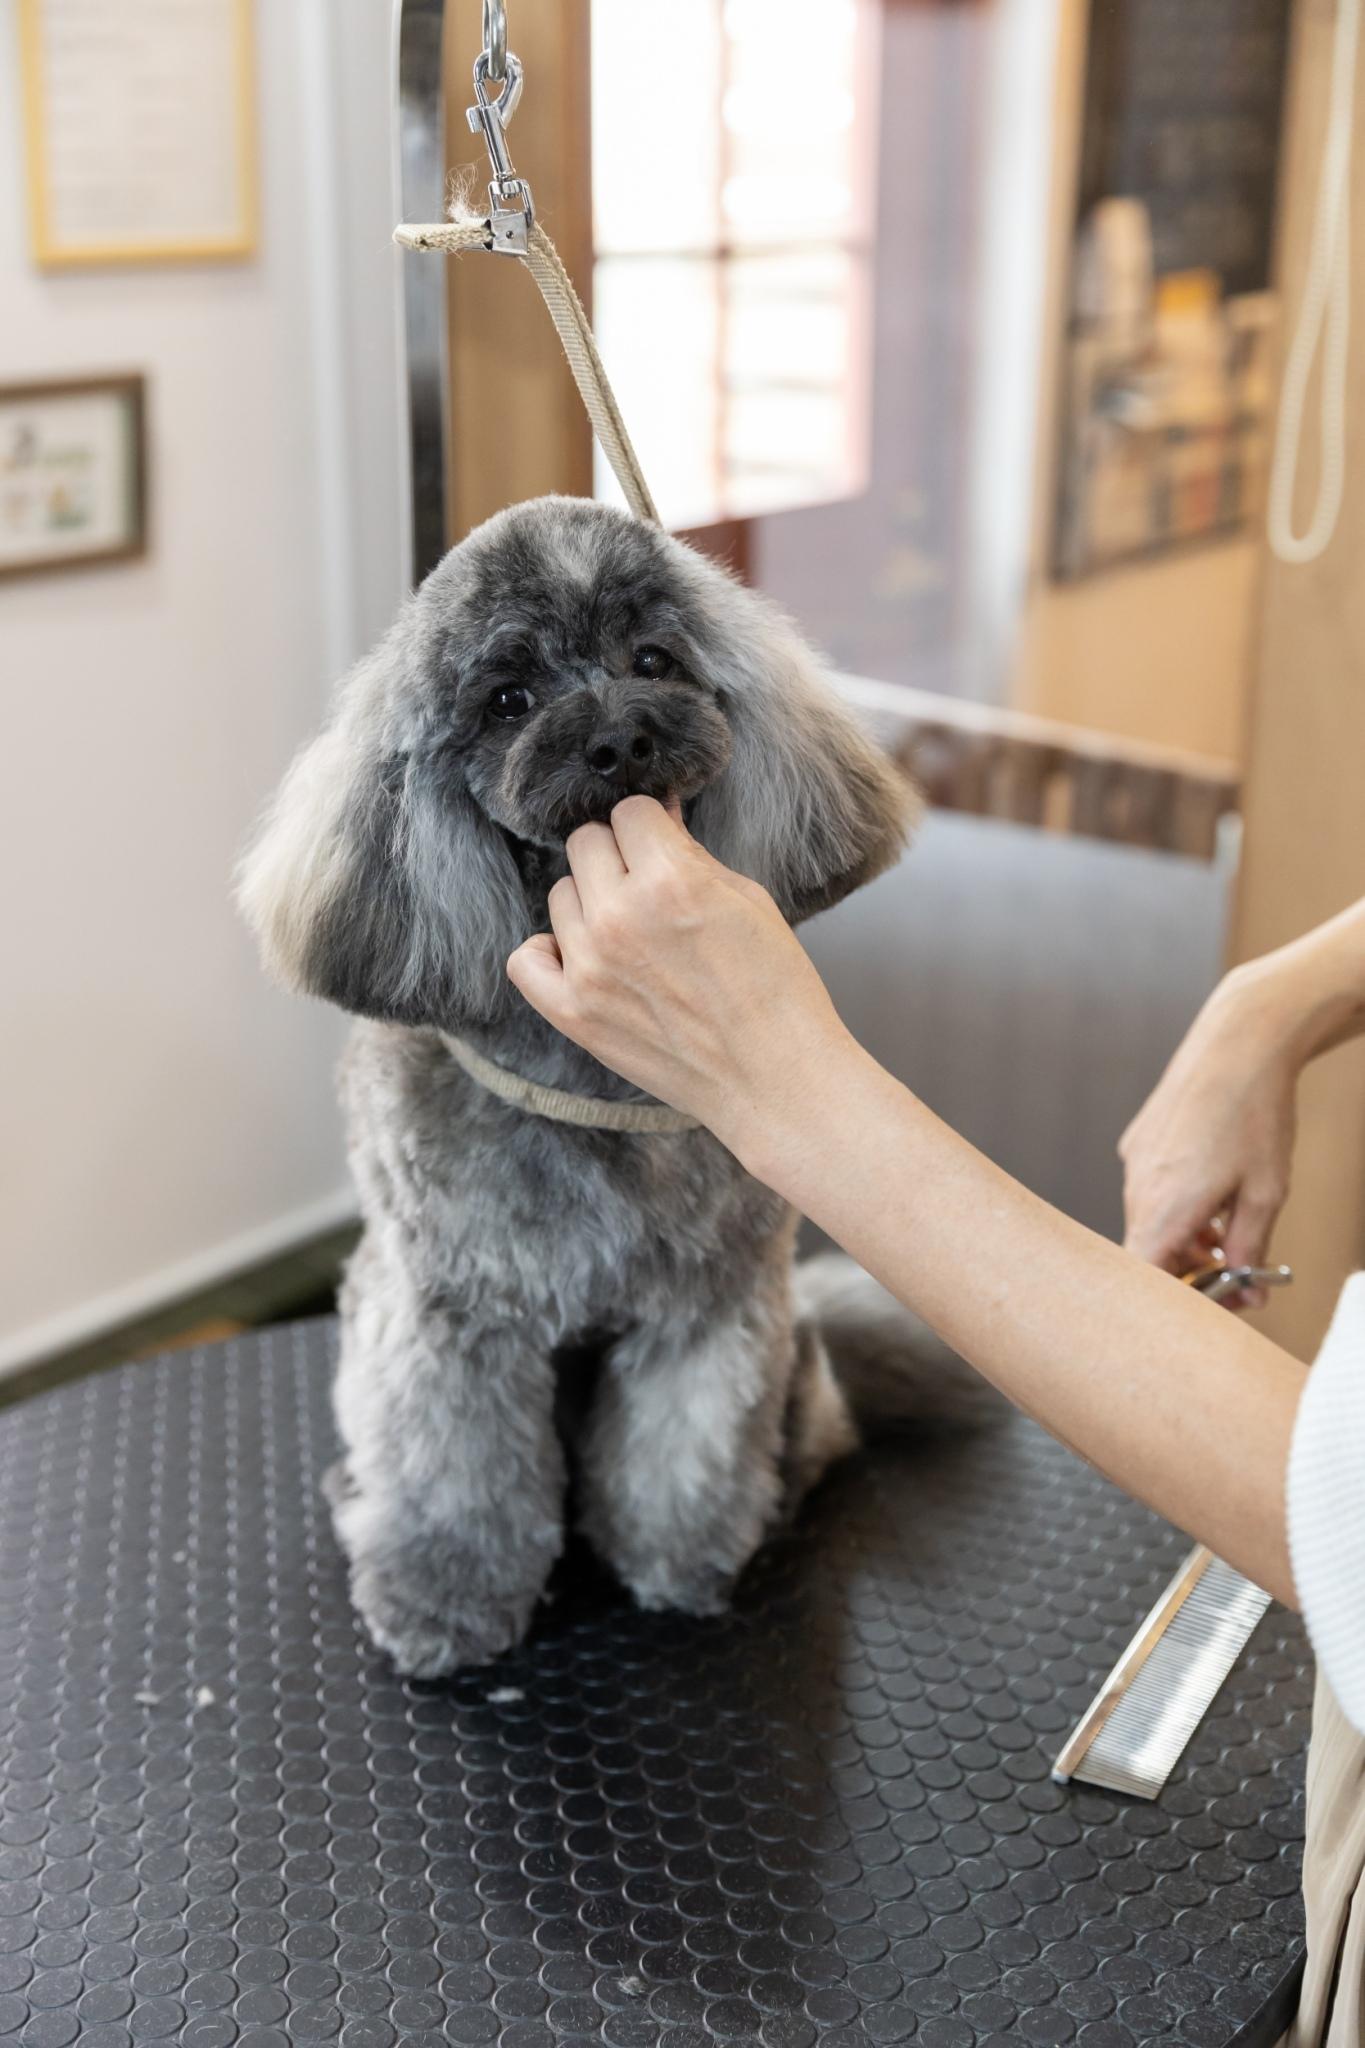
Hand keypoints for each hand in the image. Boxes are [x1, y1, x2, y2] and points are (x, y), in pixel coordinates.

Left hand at [505, 797, 850, 1156]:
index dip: (651, 827)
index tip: (663, 847)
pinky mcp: (573, 1013)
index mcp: (670, 882)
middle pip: (585, 843)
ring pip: (560, 894)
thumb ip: (691, 854)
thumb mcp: (747, 900)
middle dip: (618, 856)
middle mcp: (619, 917)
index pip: (629, 812)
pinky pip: (525, 959)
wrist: (773, 1078)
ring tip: (632, 935)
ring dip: (591, 903)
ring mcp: (589, 967)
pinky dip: (549, 952)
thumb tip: (657, 816)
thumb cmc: (776, 990)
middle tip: (648, 888)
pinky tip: (582, 957)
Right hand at [1119, 967, 1299, 1291]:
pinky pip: (1150, 1191)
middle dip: (1188, 1272)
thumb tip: (1247, 1293)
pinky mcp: (1138, 1142)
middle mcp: (1137, 1188)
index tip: (1214, 1304)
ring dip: (1184, 1239)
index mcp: (1165, 1208)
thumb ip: (1249, 1249)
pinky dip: (1176, 1206)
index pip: (1145, 1281)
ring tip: (1231, 1232)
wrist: (1238, 1043)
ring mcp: (1134, 1163)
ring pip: (1149, 1222)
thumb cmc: (1256, 1116)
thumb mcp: (1266, 1193)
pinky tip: (1214, 1191)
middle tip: (1235, 1275)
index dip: (1174, 1302)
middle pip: (1148, 1255)